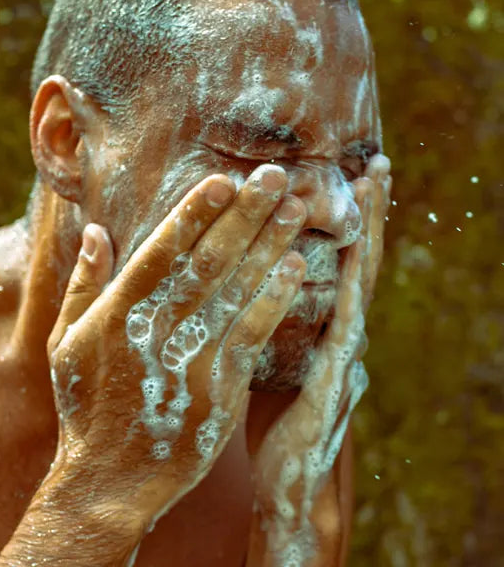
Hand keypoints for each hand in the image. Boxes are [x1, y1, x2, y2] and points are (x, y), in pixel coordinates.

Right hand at [47, 164, 308, 528]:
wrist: (112, 480)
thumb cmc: (88, 405)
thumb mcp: (67, 342)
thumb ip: (83, 284)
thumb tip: (93, 230)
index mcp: (119, 313)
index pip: (163, 251)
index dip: (195, 214)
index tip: (223, 180)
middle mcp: (159, 329)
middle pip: (209, 261)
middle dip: (245, 214)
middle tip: (275, 175)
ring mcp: (194, 359)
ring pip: (237, 290)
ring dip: (268, 245)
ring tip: (295, 208)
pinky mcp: (223, 387)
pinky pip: (254, 334)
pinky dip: (275, 298)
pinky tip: (296, 267)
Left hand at [245, 155, 391, 566]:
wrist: (288, 483)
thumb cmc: (278, 420)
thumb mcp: (279, 361)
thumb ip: (284, 326)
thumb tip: (268, 292)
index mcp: (327, 329)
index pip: (342, 265)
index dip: (352, 223)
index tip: (354, 178)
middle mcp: (343, 335)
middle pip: (358, 263)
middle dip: (371, 214)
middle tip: (379, 165)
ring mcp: (343, 356)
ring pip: (359, 285)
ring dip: (369, 236)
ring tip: (376, 190)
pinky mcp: (331, 383)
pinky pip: (341, 327)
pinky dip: (348, 292)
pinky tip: (349, 258)